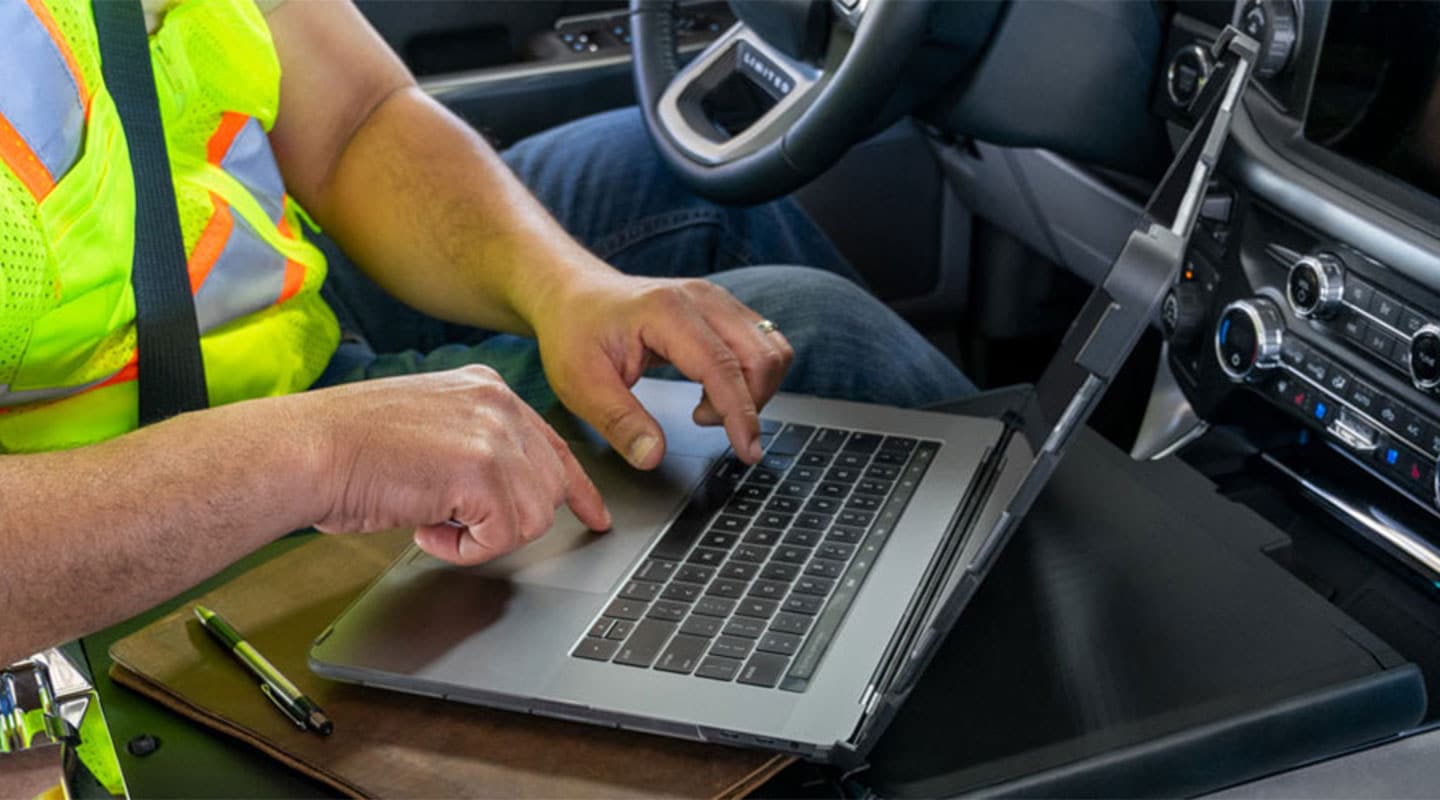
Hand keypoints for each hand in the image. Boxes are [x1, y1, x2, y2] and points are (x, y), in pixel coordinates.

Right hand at [302, 366, 610, 564]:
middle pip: (549, 487)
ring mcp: (494, 435)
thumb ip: (477, 445)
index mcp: (487, 389)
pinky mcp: (481, 472)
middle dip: (510, 521)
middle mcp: (499, 404)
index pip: (553, 445)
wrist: (307, 450)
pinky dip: (463, 549)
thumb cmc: (347, 448)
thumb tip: (511, 489)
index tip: (595, 516)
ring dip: (482, 536)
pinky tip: (425, 527)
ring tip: (430, 518)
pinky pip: (502, 538)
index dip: (576, 489)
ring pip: (533, 518)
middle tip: (454, 523)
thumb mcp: (430, 428)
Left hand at [530, 268, 794, 469]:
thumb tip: (652, 456)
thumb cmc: (574, 332)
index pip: (722, 367)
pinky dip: (750, 379)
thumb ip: (619, 422)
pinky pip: (761, 345)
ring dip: (753, 392)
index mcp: (666, 312)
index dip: (740, 414)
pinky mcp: (722, 310)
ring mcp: (716, 300)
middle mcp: (701, 299)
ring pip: (771, 349)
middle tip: (704, 424)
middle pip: (761, 355)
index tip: (746, 451)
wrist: (573, 293)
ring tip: (706, 410)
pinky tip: (712, 393)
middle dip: (750, 405)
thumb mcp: (581, 384)